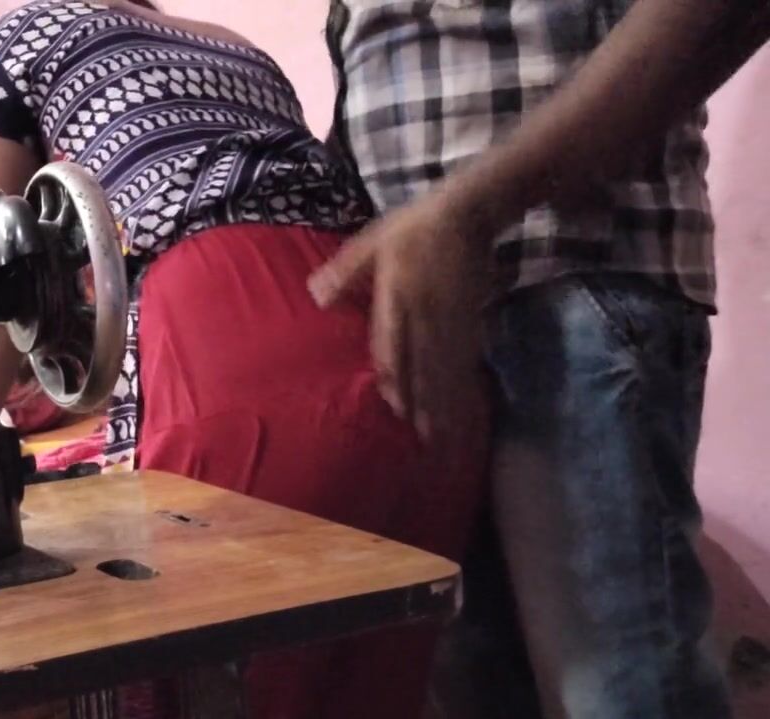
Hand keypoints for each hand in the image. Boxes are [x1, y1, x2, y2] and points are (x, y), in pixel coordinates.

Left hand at [308, 191, 491, 443]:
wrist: (467, 213)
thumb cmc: (412, 227)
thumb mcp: (371, 242)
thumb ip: (344, 272)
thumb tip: (315, 296)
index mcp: (396, 296)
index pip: (391, 344)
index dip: (392, 377)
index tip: (391, 406)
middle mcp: (424, 313)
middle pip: (421, 364)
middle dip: (419, 401)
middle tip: (418, 437)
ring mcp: (451, 318)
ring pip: (444, 366)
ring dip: (442, 400)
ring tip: (439, 432)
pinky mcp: (471, 318)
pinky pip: (465, 356)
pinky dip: (462, 382)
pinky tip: (461, 404)